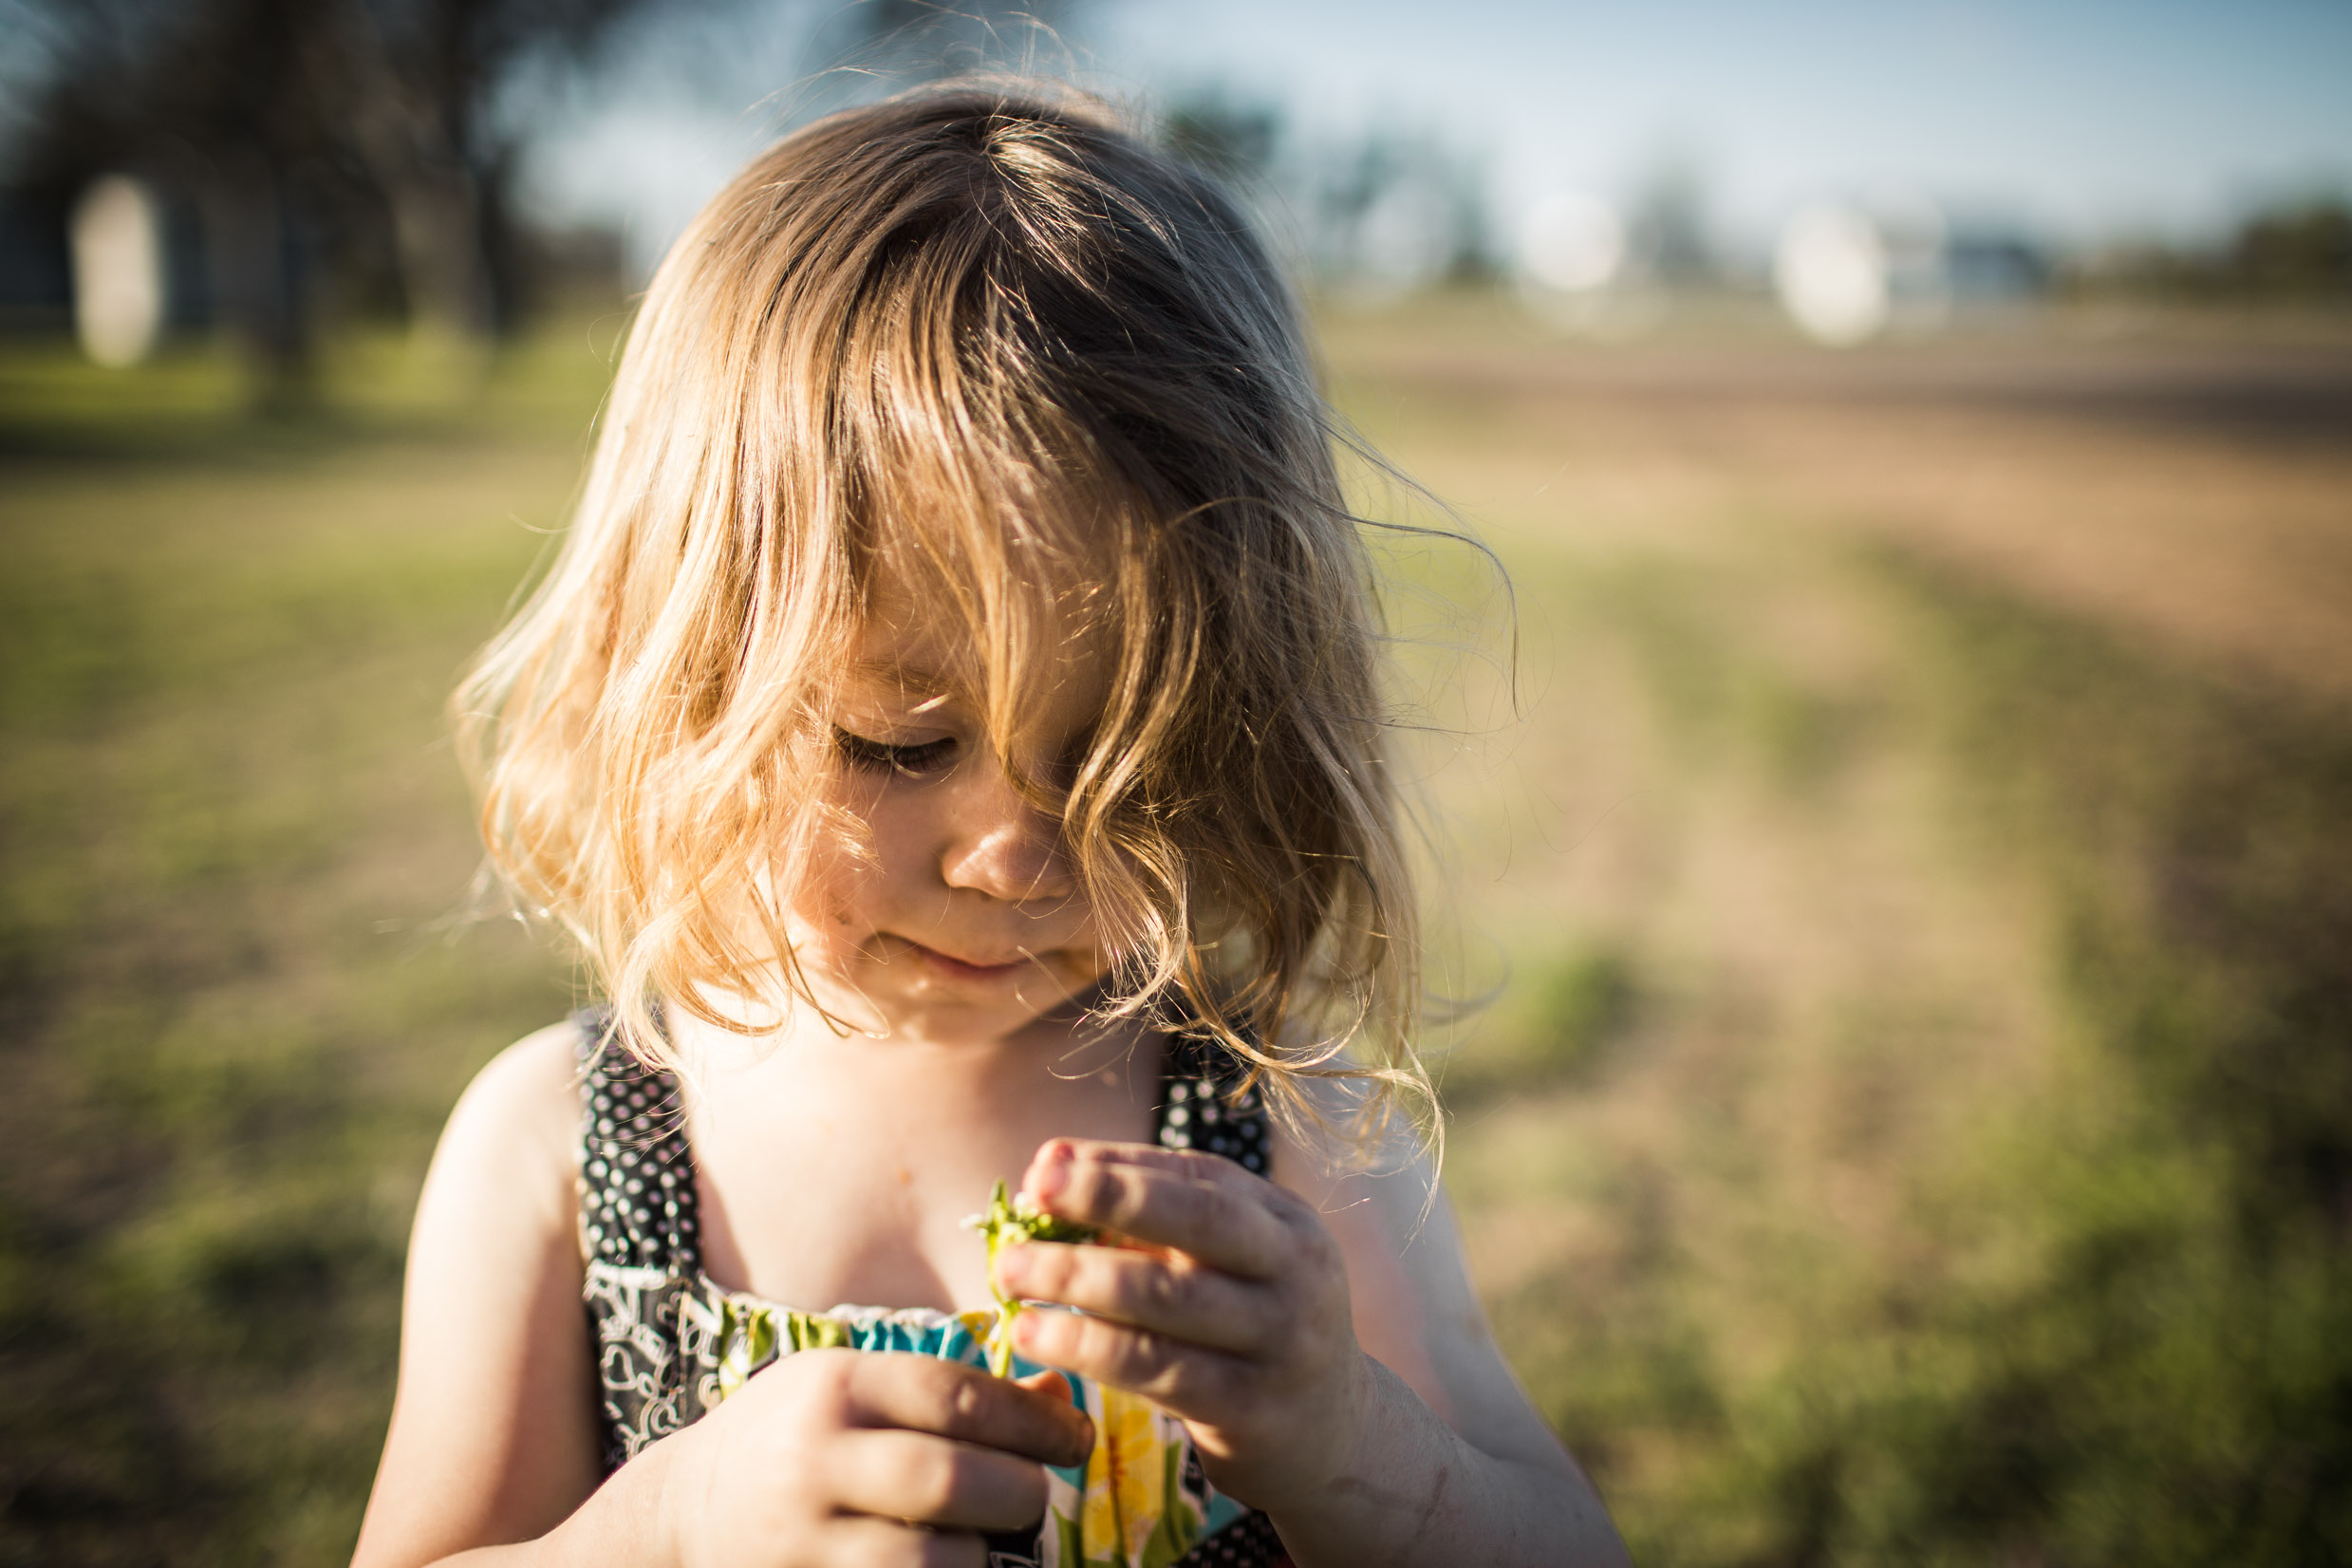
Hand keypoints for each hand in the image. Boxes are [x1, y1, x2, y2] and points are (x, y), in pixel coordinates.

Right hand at [656, 1348, 1092, 1567]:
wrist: (680, 1516)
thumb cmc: (790, 1438)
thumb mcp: (853, 1389)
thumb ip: (950, 1393)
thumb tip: (1059, 1401)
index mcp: (835, 1387)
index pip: (957, 1395)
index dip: (1034, 1421)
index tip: (1074, 1437)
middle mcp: (815, 1460)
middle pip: (953, 1479)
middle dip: (1020, 1491)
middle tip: (1035, 1493)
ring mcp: (804, 1541)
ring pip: (936, 1559)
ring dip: (980, 1553)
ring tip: (982, 1537)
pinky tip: (946, 1564)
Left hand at [992, 1139, 1375, 1515]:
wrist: (1337, 1441)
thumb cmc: (1253, 1333)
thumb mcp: (1227, 1268)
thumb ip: (1151, 1220)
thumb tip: (1049, 1166)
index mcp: (1287, 1223)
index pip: (1199, 1176)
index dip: (1119, 1166)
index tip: (1045, 1165)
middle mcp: (1296, 1272)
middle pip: (1198, 1220)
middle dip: (1108, 1199)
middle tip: (1030, 1195)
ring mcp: (1280, 1342)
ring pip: (1167, 1297)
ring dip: (1076, 1279)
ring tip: (1008, 1272)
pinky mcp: (1252, 1410)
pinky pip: (1156, 1369)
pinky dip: (1086, 1346)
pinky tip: (1034, 1335)